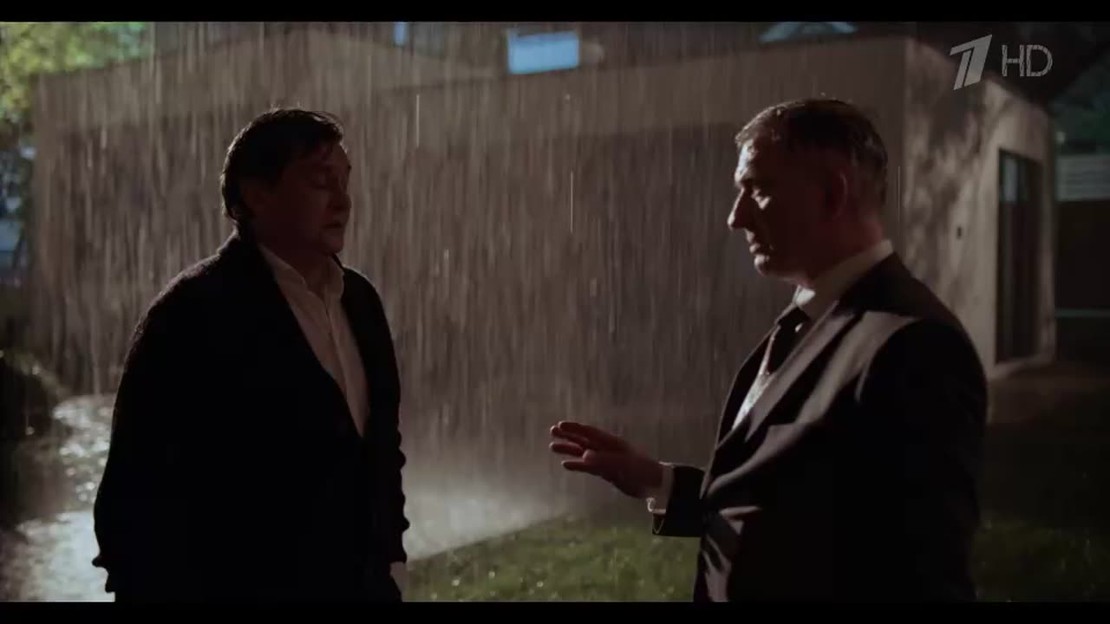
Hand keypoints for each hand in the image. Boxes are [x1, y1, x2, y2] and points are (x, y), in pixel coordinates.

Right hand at [549, 420, 663, 498]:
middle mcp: (605, 449)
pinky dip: (576, 465)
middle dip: (568, 435)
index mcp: (610, 442)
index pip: (589, 432)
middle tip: (552, 431)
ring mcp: (605, 460)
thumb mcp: (623, 464)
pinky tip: (566, 465)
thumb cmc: (641, 470)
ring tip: (553, 447)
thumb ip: (603, 460)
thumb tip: (584, 455)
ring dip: (569, 450)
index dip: (575, 428)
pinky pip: (587, 467)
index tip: (560, 425)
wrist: (653, 484)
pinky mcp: (606, 471)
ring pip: (583, 452)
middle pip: (583, 440)